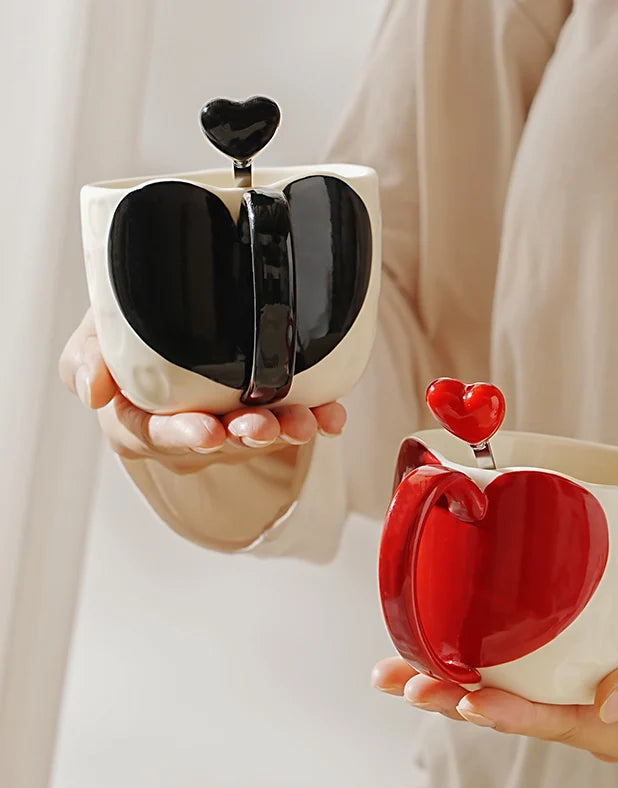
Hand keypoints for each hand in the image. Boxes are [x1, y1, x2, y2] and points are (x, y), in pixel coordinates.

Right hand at [59, 310, 345, 473]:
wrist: (170, 318)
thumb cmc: (130, 330)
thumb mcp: (98, 334)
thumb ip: (87, 357)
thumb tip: (93, 391)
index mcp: (139, 418)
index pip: (154, 435)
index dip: (181, 436)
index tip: (207, 431)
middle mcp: (187, 431)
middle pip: (216, 442)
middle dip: (244, 436)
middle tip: (264, 425)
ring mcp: (229, 426)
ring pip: (259, 435)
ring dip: (285, 430)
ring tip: (305, 422)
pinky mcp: (265, 412)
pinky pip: (293, 420)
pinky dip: (317, 419)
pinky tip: (333, 416)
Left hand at [372, 512, 617, 767]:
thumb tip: (613, 702)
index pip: (561, 721)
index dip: (510, 713)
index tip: (465, 699)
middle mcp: (609, 710)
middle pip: (525, 709)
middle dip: (461, 699)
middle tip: (406, 681)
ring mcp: (592, 683)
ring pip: (517, 690)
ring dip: (457, 681)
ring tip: (400, 672)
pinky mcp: (581, 654)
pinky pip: (525, 665)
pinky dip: (479, 658)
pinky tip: (438, 649)